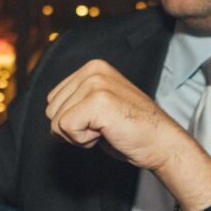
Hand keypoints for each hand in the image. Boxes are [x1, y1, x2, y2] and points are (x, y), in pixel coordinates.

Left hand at [47, 60, 196, 174]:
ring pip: (56, 121)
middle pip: (51, 111)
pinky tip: (106, 133)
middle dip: (73, 128)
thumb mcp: (97, 108)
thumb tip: (49, 119)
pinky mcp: (98, 100)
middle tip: (104, 127)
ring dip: (79, 135)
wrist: (161, 143)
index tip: (98, 121)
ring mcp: (95, 83)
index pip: (52, 101)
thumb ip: (75, 104)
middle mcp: (92, 70)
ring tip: (106, 129)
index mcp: (92, 67)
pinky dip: (83, 140)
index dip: (71, 120)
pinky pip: (66, 128)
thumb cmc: (131, 130)